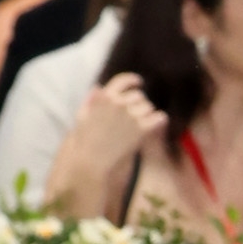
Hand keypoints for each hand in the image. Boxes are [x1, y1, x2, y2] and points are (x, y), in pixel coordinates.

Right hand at [47, 72, 162, 201]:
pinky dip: (160, 121)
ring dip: (148, 114)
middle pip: (139, 96)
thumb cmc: (85, 143)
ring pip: (149, 107)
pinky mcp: (141, 130)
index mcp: (104, 97)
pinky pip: (159, 118)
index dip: (133, 81)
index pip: (123, 80)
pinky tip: (158, 125)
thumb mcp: (82, 118)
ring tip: (143, 126)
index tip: (140, 83)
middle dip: (139, 105)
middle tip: (137, 117)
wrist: (91, 163)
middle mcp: (117, 103)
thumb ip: (90, 101)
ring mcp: (130, 115)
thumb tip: (98, 87)